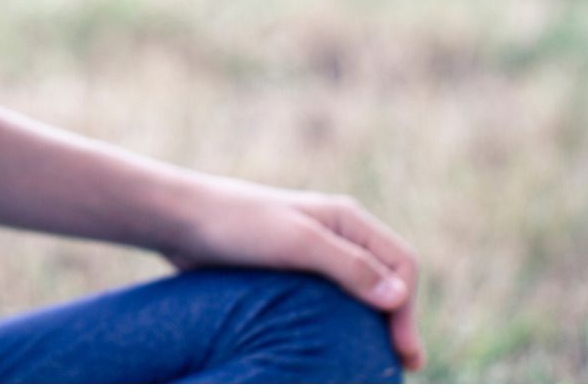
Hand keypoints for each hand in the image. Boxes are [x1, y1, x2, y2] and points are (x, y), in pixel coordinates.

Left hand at [163, 177, 423, 370]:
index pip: (402, 264)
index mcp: (346, 219)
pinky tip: (334, 351)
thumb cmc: (238, 226)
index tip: (402, 353)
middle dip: (397, 321)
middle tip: (400, 369)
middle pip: (385, 280)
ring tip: (373, 365)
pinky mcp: (287, 272)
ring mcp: (312, 253)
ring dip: (371, 324)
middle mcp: (335, 234)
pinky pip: (326, 301)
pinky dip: (340, 324)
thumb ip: (348, 266)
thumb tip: (398, 296)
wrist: (180, 222)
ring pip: (357, 293)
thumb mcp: (296, 243)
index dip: (407, 309)